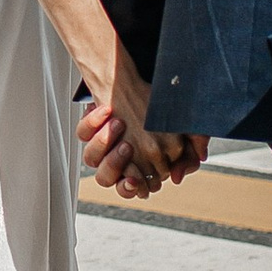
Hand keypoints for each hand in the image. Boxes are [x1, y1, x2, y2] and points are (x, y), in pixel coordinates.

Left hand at [77, 77, 206, 200]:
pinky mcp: (91, 126)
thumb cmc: (165, 111)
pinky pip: (83, 132)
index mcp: (137, 168)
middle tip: (127, 146)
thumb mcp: (185, 134)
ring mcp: (101, 144)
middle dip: (114, 164)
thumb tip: (176, 178)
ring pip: (91, 157)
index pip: (131, 188)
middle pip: (106, 177)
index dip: (133, 186)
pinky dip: (92, 121)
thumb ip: (188, 159)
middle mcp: (116, 159)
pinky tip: (107, 110)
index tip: (134, 179)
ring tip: (119, 124)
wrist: (147, 82)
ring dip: (102, 143)